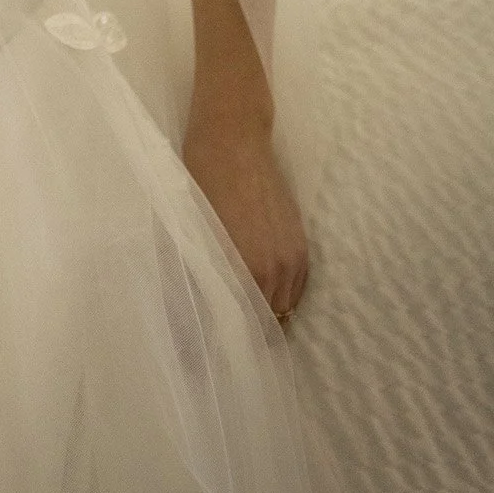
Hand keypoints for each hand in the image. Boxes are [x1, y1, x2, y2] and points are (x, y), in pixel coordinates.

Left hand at [182, 115, 307, 326]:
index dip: (230, 343)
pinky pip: (298, 286)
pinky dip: (284, 294)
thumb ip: (198, 278)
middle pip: (269, 323)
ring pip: (285, 306)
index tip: (214, 354)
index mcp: (244, 270)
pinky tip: (265, 293)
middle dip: (250, 333)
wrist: (233, 138)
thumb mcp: (192, 234)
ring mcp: (292, 256)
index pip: (244, 328)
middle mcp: (274, 269)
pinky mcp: (301, 242)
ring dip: (269, 314)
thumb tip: (193, 315)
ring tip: (247, 319)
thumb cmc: (200, 181)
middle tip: (228, 339)